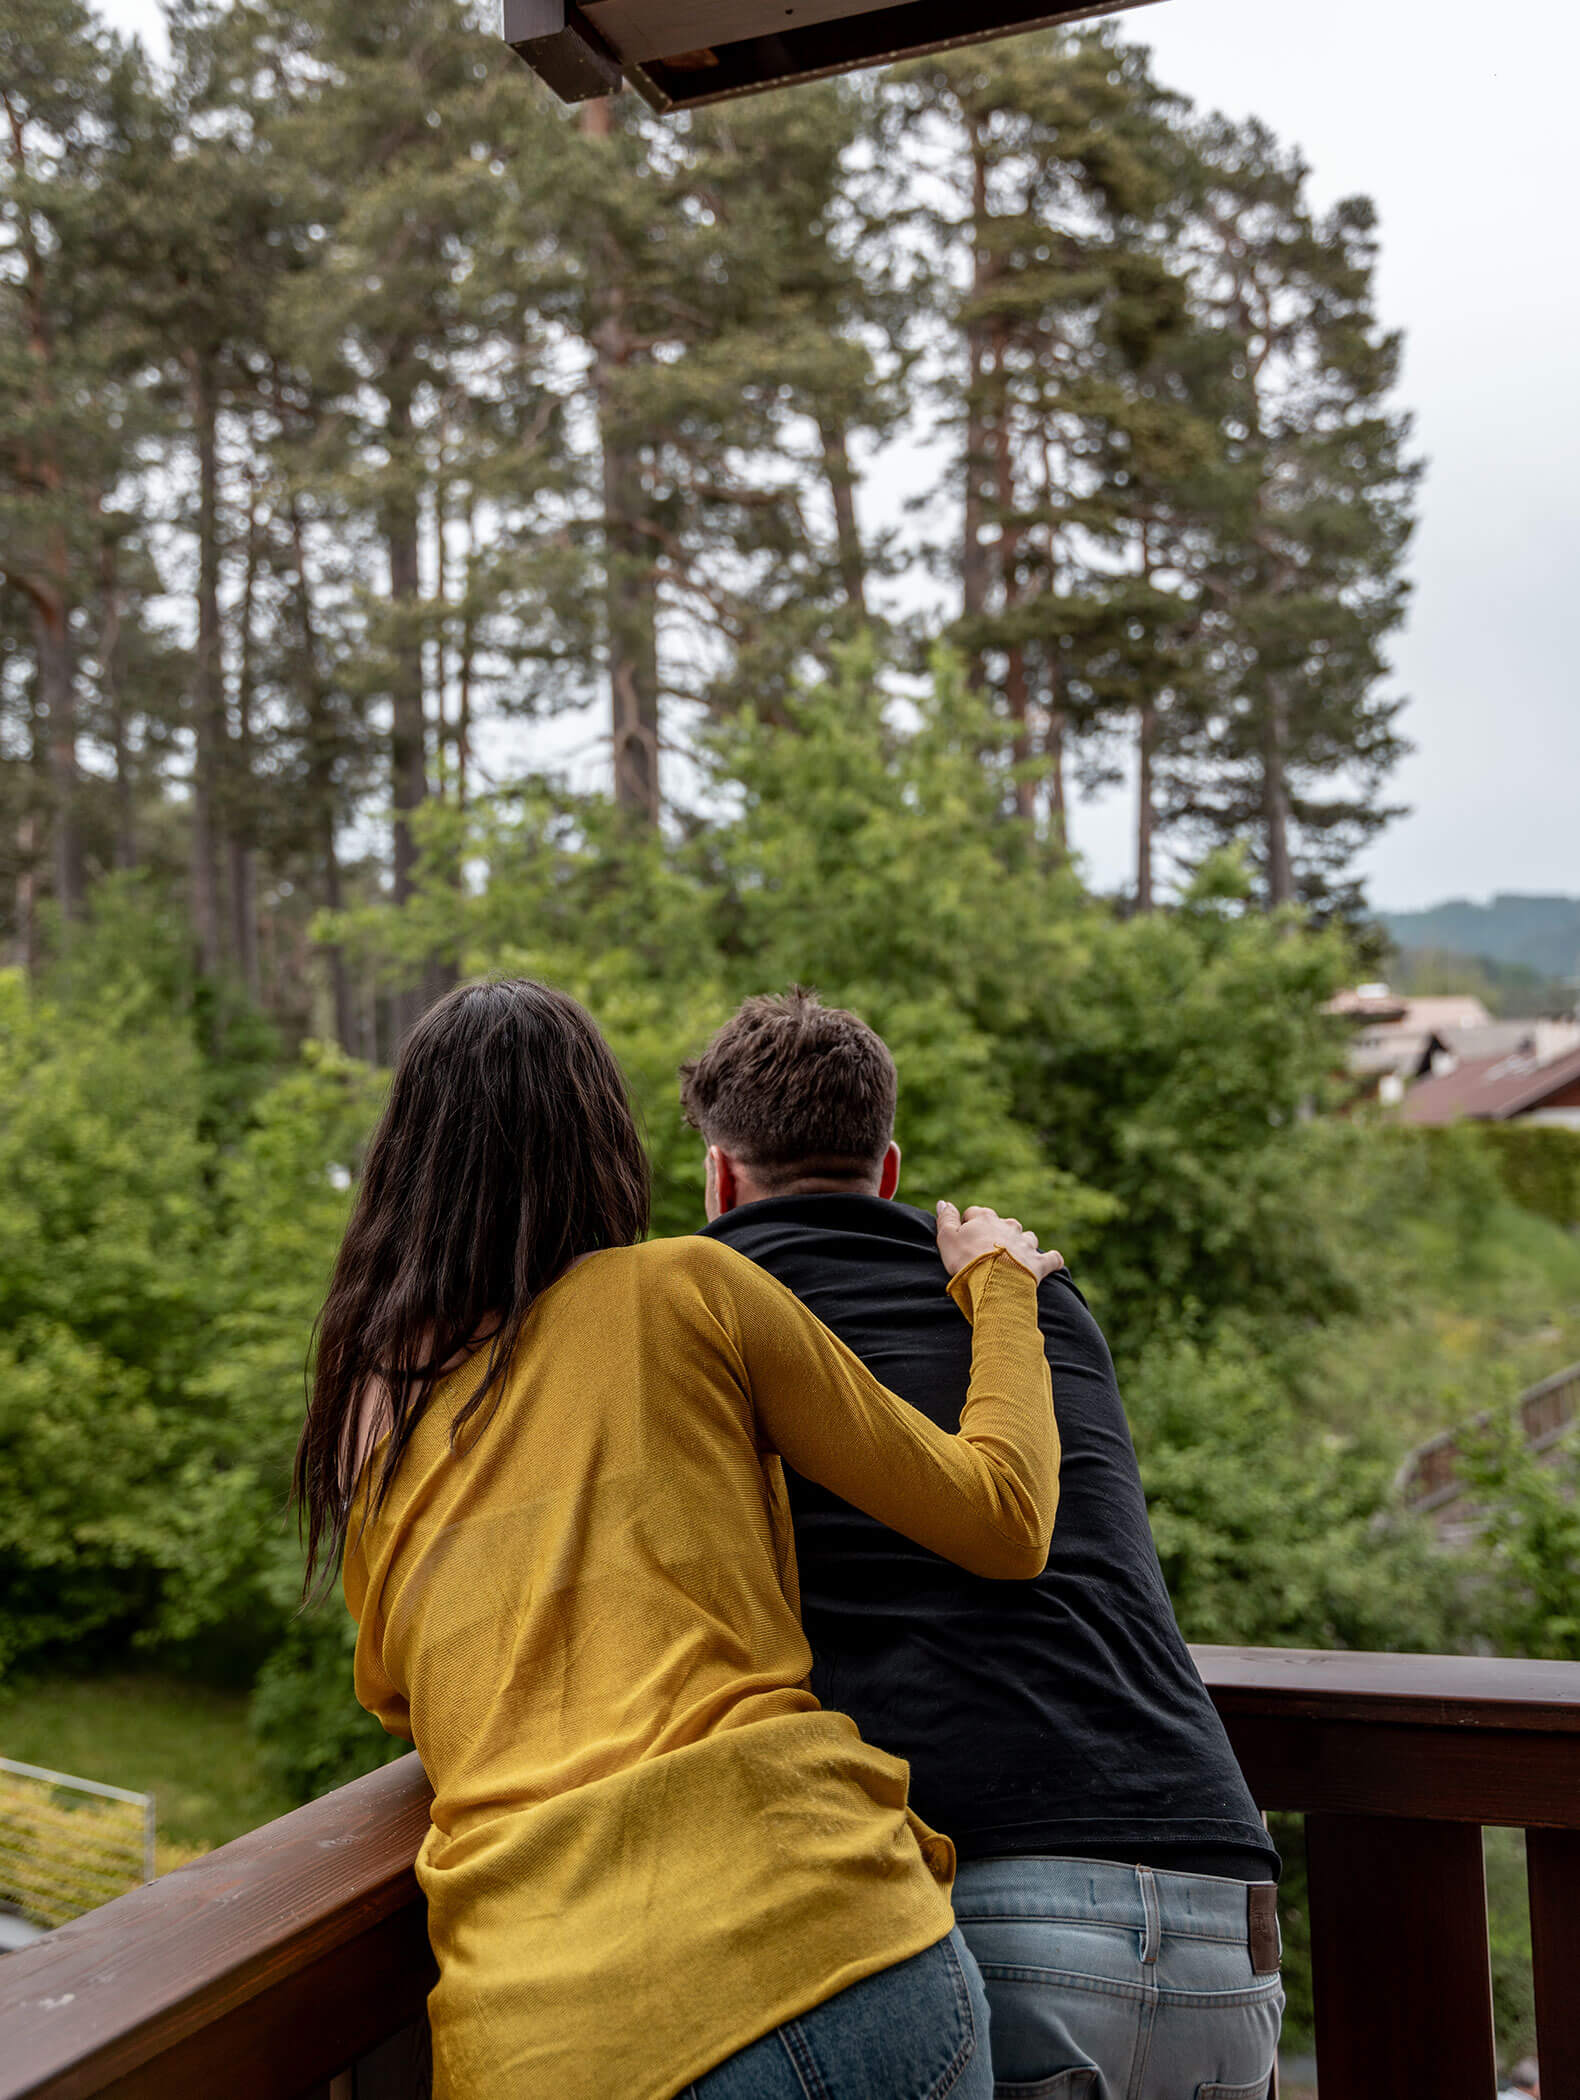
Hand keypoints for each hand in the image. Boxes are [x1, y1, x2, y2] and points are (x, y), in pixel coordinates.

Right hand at [935, 1201, 1064, 1282]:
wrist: (993, 1282)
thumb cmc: (966, 1260)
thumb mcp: (946, 1239)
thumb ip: (945, 1219)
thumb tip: (943, 1202)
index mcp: (985, 1219)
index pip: (975, 1213)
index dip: (968, 1224)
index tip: (963, 1238)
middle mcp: (1008, 1226)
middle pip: (1004, 1223)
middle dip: (998, 1233)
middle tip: (987, 1251)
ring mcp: (1025, 1243)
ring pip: (1028, 1237)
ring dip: (1023, 1244)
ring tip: (1015, 1257)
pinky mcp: (1039, 1262)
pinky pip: (1051, 1258)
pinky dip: (1051, 1260)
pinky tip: (1050, 1262)